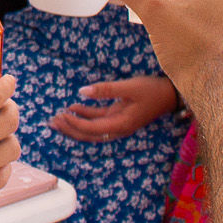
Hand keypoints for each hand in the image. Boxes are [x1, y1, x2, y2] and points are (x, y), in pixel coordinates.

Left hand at [51, 74, 178, 140]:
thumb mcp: (129, 87)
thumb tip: (82, 91)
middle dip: (70, 129)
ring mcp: (118, 123)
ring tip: (57, 118)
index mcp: (121, 124)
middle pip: (89, 135)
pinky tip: (73, 107)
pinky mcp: (119, 116)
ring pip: (92, 129)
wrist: (170, 94)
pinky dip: (85, 115)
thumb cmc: (152, 90)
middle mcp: (118, 128)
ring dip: (75, 124)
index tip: (61, 115)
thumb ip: (106, 90)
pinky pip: (98, 120)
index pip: (92, 129)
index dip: (75, 124)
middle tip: (52, 122)